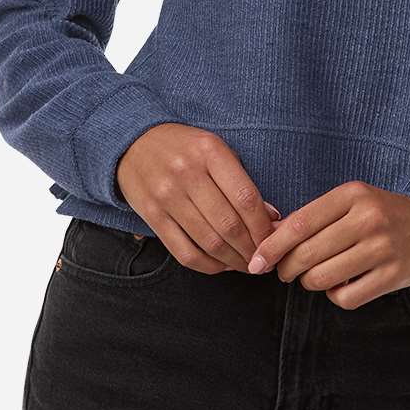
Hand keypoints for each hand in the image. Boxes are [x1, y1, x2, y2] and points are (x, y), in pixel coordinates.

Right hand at [116, 123, 282, 273]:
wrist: (134, 143)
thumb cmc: (185, 147)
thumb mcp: (215, 149)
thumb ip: (240, 180)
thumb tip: (270, 218)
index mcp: (210, 151)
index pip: (245, 197)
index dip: (263, 225)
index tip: (274, 239)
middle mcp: (188, 173)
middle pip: (229, 224)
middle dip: (252, 248)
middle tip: (263, 259)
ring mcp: (167, 196)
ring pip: (209, 242)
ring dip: (233, 260)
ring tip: (247, 264)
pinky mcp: (151, 216)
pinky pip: (184, 252)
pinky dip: (208, 266)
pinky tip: (222, 265)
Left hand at [242, 180, 409, 308]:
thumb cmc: (379, 214)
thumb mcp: (350, 202)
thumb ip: (312, 216)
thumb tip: (269, 237)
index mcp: (353, 194)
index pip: (300, 223)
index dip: (272, 246)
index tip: (256, 261)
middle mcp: (368, 218)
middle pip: (307, 254)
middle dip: (286, 268)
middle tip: (284, 272)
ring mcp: (382, 248)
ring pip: (322, 278)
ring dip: (309, 283)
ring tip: (313, 276)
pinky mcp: (392, 276)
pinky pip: (346, 297)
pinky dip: (335, 295)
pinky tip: (339, 284)